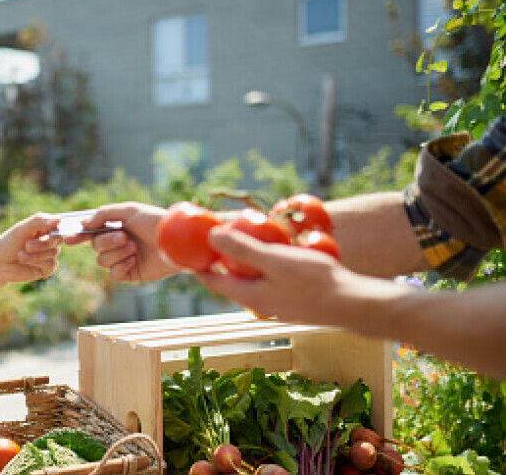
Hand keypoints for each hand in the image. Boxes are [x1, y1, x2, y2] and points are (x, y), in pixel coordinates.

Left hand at [0, 212, 61, 284]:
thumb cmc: (9, 244)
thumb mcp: (21, 229)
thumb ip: (38, 221)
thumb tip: (58, 219)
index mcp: (44, 228)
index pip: (58, 224)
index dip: (57, 227)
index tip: (49, 231)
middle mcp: (49, 240)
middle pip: (57, 238)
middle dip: (42, 243)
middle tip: (27, 246)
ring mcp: (49, 254)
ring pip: (54, 252)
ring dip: (35, 254)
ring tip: (20, 255)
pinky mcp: (48, 268)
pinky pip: (51, 264)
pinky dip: (37, 262)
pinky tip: (25, 261)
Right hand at [64, 202, 179, 282]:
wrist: (176, 241)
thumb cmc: (155, 222)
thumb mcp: (129, 210)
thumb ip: (104, 214)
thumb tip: (83, 224)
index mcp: (116, 227)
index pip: (91, 232)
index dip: (78, 235)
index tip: (68, 238)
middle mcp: (118, 243)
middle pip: (95, 247)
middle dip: (107, 242)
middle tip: (124, 237)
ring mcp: (124, 259)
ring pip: (102, 261)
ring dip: (116, 254)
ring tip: (134, 248)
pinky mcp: (132, 273)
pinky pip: (114, 274)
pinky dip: (121, 266)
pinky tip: (134, 260)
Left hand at [196, 226, 371, 323]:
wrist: (355, 304)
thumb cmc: (314, 280)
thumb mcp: (274, 259)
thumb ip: (242, 249)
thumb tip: (211, 237)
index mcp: (249, 296)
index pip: (213, 282)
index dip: (198, 266)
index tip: (186, 252)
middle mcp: (260, 305)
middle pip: (231, 282)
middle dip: (221, 264)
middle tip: (214, 242)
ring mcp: (278, 306)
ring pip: (252, 282)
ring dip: (244, 265)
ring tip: (242, 244)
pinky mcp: (295, 303)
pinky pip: (271, 282)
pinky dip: (266, 268)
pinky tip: (276, 254)